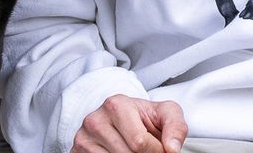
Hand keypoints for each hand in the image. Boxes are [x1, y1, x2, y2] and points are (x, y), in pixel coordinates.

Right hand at [72, 94, 187, 152]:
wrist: (122, 117)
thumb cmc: (144, 117)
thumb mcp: (166, 114)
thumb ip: (176, 127)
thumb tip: (172, 150)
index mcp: (117, 105)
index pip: (140, 143)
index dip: (157, 152)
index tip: (161, 149)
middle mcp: (95, 119)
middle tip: (147, 150)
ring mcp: (83, 138)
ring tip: (133, 150)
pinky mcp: (77, 151)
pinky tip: (119, 152)